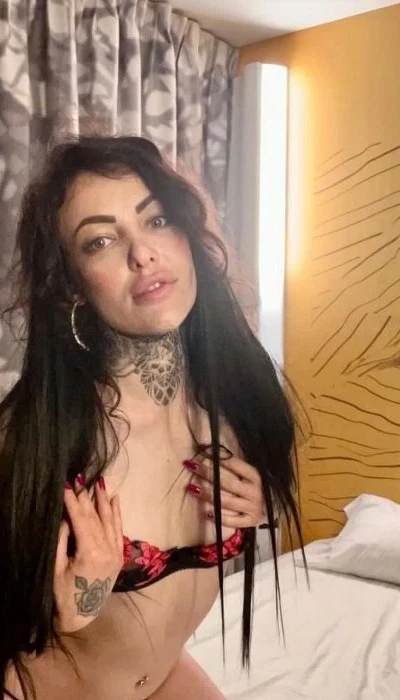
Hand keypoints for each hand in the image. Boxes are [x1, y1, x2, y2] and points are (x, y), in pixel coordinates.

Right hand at [53, 475, 123, 633]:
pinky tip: (114, 498)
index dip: (73, 501)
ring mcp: (115, 553)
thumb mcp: (55, 567)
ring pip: (109, 520)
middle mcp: (107, 551)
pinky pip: (118, 530)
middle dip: (86, 497)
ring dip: (103, 500)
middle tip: (80, 477)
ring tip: (99, 481)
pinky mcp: (119, 556)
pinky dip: (117, 513)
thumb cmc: (61, 593)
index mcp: (90, 554)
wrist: (80, 616)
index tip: (67, 483)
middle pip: (95, 518)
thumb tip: (65, 516)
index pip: (81, 520)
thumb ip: (61, 540)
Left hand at [184, 452, 265, 528]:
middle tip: (191, 466)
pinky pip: (231, 521)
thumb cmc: (252, 486)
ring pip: (226, 501)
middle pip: (227, 482)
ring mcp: (253, 507)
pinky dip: (218, 516)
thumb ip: (230, 463)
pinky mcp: (250, 521)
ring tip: (191, 488)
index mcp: (255, 476)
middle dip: (208, 473)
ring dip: (207, 494)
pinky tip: (205, 512)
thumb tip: (206, 446)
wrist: (269, 507)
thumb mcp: (246, 473)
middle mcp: (255, 491)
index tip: (201, 452)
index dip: (217, 458)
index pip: (234, 464)